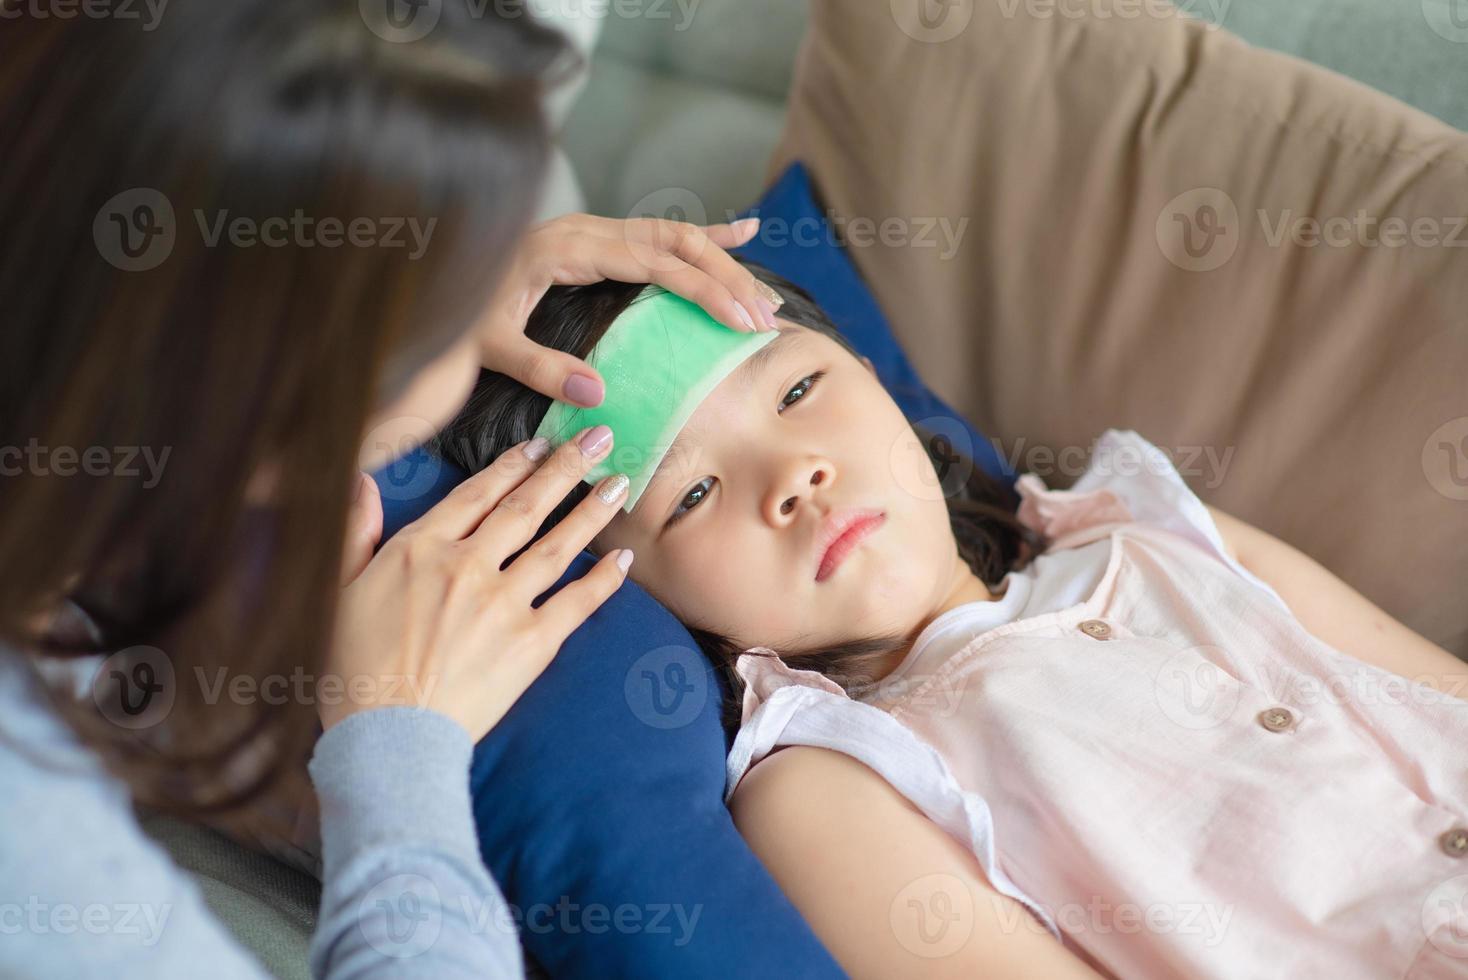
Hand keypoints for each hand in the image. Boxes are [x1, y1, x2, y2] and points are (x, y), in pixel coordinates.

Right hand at [326, 428, 631, 740]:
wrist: (385, 738)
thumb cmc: (351, 670)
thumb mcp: (338, 588)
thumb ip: (355, 530)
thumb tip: (358, 478)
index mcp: (421, 548)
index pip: (477, 493)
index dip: (512, 465)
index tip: (539, 443)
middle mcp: (468, 565)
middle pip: (526, 507)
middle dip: (564, 467)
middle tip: (597, 439)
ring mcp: (504, 603)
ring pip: (558, 544)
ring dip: (592, 510)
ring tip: (619, 482)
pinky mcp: (532, 644)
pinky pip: (577, 602)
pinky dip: (604, 579)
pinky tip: (623, 558)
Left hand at [476, 213, 784, 407]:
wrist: (429, 267)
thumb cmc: (454, 309)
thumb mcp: (486, 343)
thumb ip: (538, 365)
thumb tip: (599, 392)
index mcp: (567, 246)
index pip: (655, 262)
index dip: (704, 289)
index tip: (741, 319)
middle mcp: (587, 229)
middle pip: (676, 243)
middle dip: (727, 279)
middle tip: (765, 317)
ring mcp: (593, 230)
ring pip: (675, 236)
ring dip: (722, 264)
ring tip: (762, 296)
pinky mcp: (596, 238)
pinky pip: (659, 233)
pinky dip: (703, 236)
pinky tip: (743, 233)